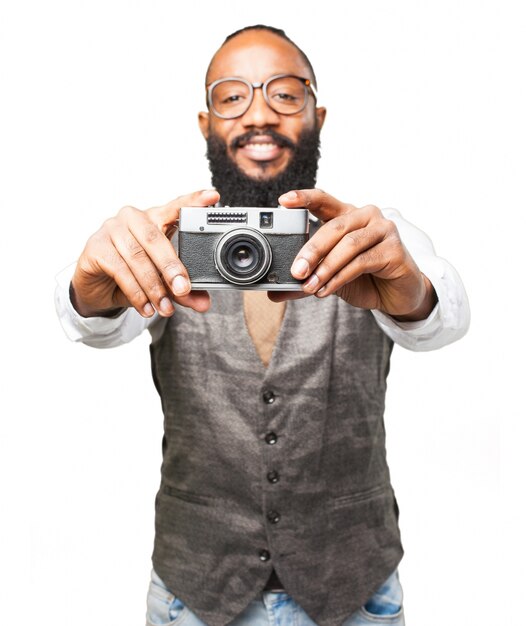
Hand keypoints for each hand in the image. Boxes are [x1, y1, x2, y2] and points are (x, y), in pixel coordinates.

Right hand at [70, 189, 219, 317]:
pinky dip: (135, 292)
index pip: (175, 207)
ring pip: (138, 257)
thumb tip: (203, 303)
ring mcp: (111, 229)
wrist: (96, 289)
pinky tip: (145, 307)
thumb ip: (182, 291)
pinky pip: (119, 269)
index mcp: (154, 219)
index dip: (193, 201)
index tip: (212, 196)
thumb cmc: (131, 276)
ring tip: (164, 307)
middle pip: (155, 238)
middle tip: (184, 289)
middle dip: (171, 267)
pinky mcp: (96, 247)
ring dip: (153, 287)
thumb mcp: (161, 284)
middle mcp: (133, 218)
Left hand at [271, 189, 436, 320]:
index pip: (324, 200)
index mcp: (347, 215)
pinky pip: (361, 262)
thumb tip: (273, 292)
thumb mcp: (329, 276)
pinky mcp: (394, 249)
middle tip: (296, 271)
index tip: (283, 201)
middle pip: (334, 227)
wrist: (397, 295)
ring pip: (348, 245)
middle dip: (311, 250)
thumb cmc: (364, 278)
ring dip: (325, 268)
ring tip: (309, 286)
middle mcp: (366, 216)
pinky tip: (325, 290)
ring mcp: (383, 230)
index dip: (304, 198)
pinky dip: (339, 278)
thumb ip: (305, 279)